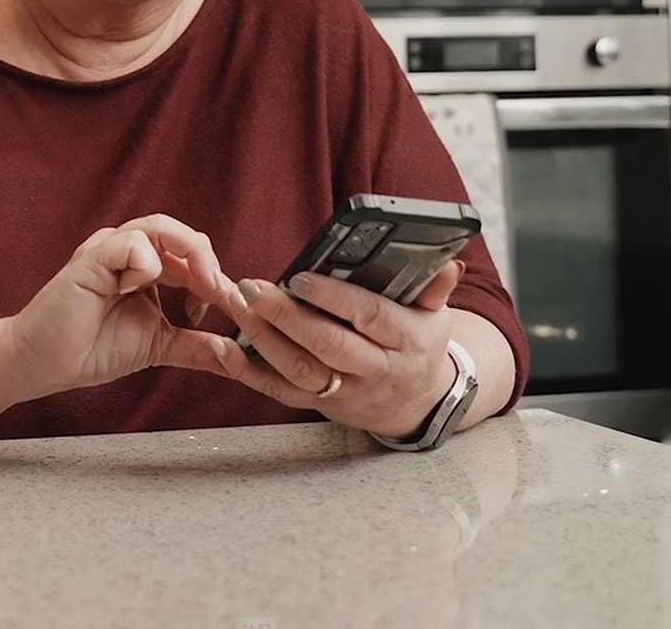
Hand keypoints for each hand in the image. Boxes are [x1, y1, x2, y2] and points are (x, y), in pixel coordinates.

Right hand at [9, 215, 239, 396]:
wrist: (43, 363)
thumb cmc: (91, 349)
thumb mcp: (158, 346)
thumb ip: (194, 346)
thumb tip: (234, 356)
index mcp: (144, 266)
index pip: (191, 255)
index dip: (216, 278)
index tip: (233, 310)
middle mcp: (128, 251)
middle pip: (182, 235)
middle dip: (209, 264)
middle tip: (221, 297)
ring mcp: (110, 250)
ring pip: (160, 227)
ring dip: (189, 255)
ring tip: (201, 287)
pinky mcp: (92, 258)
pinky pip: (132, 244)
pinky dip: (146, 265)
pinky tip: (136, 291)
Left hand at [207, 260, 466, 439]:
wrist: (417, 404)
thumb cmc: (419, 344)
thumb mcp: (436, 316)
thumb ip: (434, 288)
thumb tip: (448, 264)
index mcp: (407, 343)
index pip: (369, 318)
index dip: (334, 299)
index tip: (300, 276)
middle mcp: (375, 371)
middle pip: (328, 346)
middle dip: (286, 316)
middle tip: (253, 286)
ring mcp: (345, 393)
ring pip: (300, 370)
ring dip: (262, 338)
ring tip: (236, 304)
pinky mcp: (319, 406)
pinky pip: (279, 391)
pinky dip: (247, 371)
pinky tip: (221, 348)